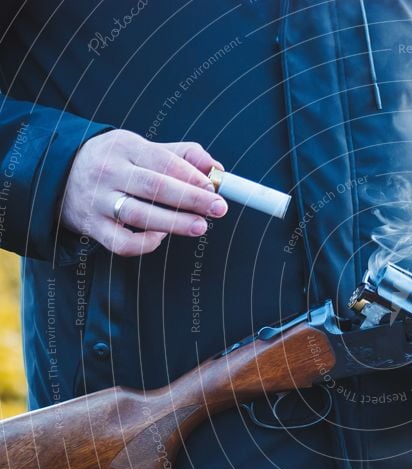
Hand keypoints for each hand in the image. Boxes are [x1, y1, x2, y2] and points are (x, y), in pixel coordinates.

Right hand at [61, 129, 227, 255]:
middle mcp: (108, 172)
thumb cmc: (115, 162)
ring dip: (174, 223)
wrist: (59, 174)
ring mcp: (98, 201)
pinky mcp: (92, 226)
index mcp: (125, 147)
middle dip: (191, 199)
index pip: (162, 161)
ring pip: (140, 215)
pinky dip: (145, 243)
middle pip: (154, 187)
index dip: (191, 176)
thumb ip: (181, 155)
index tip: (214, 188)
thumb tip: (216, 168)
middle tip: (218, 209)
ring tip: (199, 226)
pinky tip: (160, 236)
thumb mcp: (142, 148)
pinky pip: (122, 242)